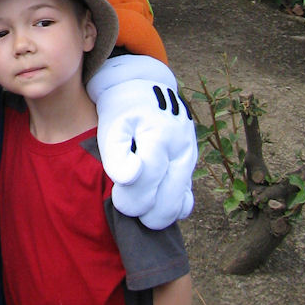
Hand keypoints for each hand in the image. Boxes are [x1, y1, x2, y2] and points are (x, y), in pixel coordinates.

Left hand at [87, 55, 196, 228]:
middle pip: (168, 199)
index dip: (130, 196)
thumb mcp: (112, 127)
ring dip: (155, 213)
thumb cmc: (123, 111)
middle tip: (124, 203)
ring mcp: (190, 159)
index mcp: (161, 134)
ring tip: (136, 201)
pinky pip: (186, 201)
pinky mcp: (191, 169)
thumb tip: (130, 179)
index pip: (148, 178)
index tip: (116, 197)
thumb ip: (116, 156)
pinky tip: (152, 202)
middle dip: (142, 210)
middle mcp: (183, 148)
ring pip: (179, 205)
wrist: (144, 91)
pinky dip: (169, 209)